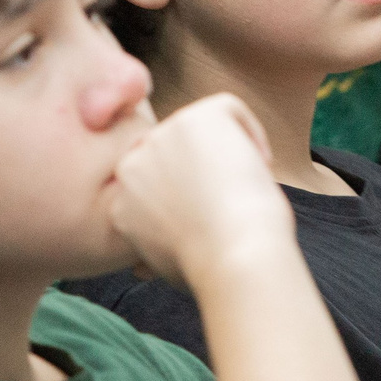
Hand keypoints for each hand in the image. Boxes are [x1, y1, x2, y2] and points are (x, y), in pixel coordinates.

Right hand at [106, 94, 293, 290]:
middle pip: (173, 151)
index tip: (212, 215)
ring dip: (226, 152)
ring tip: (247, 187)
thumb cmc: (210, 270)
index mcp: (121, 201)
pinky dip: (250, 132)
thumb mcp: (164, 263)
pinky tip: (259, 166)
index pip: (155, 178)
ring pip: (202, 129)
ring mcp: (161, 136)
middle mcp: (132, 164)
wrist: (233, 256)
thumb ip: (153, 242)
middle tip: (232, 199)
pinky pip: (228, 110)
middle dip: (202, 169)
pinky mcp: (194, 117)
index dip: (188, 190)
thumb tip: (143, 265)